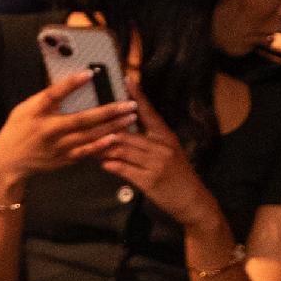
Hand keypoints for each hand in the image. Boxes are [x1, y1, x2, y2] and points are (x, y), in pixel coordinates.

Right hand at [0, 65, 137, 208]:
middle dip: (108, 110)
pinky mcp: (64, 159)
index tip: (89, 73)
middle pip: (82, 119)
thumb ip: (45, 99)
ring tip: (130, 117)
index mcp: (35, 113)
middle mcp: (48, 130)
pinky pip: (86, 151)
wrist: (9, 161)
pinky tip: (115, 137)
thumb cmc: (17, 130)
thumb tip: (69, 85)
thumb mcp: (24, 109)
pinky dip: (101, 145)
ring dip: (112, 126)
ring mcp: (57, 147)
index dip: (71, 83)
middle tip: (129, 103)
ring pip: (89, 136)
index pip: (54, 95)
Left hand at [95, 92, 219, 232]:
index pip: (150, 113)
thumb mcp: (169, 152)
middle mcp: (162, 147)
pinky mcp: (150, 181)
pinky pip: (124, 169)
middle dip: (106, 130)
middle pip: (128, 133)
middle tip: (87, 125)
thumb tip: (124, 128)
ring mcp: (156, 164)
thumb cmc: (178, 175)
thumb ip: (150, 140)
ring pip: (122, 150)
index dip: (138, 96)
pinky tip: (103, 164)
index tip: (127, 79)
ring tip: (90, 146)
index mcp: (166, 136)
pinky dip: (111, 165)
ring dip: (104, 148)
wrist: (193, 201)